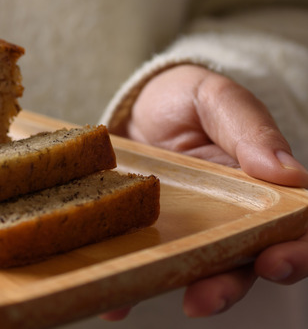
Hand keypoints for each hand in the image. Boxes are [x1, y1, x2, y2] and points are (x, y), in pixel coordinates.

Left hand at [105, 64, 307, 318]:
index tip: (275, 260)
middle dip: (229, 287)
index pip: (290, 228)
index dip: (293, 251)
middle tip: (208, 296)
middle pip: (240, 265)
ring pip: (191, 273)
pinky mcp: (144, 236)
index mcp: (256, 190)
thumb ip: (248, 128)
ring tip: (159, 298)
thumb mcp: (216, 98)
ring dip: (178, 292)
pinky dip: (128, 291)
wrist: (134, 105)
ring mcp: (183, 233)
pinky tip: (114, 304)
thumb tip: (286, 171)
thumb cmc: (184, 99)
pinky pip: (139, 268)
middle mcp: (225, 221)